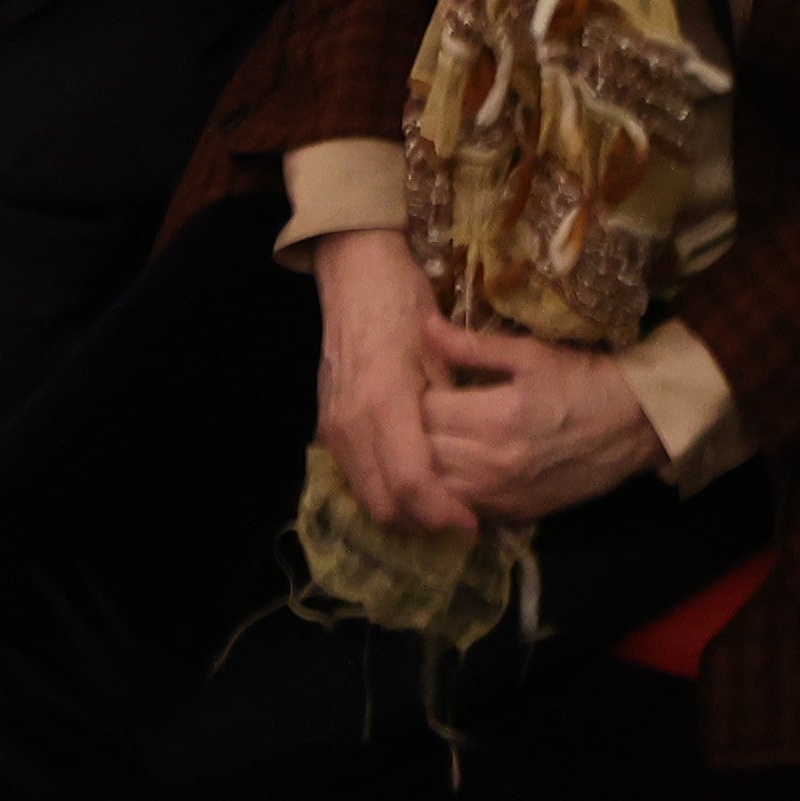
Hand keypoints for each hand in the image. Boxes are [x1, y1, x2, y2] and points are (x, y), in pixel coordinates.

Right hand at [310, 231, 462, 534]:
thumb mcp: (440, 354)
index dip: (443, 513)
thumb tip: (472, 462)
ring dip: (404, 512)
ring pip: (367, 496)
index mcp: (384, 404)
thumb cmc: (406, 305)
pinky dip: (384, 491)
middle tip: (460, 522)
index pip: (411, 484)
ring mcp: (334, 427)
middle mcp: (351, 424)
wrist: (355, 276)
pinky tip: (414, 483)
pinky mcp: (327, 425)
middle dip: (423, 523)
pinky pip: (356, 476)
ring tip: (442, 508)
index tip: (472, 524)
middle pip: (384, 504)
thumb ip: (450, 411)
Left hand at [417, 315, 659, 522]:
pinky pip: (459, 508)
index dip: (408, 395)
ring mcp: (500, 497)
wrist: (633, 426)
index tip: (408, 381)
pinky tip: (446, 468)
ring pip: (433, 487)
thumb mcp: (531, 353)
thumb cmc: (582, 380)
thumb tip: (425, 326)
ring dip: (421, 464)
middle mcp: (491, 465)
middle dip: (409, 430)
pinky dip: (445, 489)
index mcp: (494, 418)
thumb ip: (473, 346)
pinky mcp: (511, 516)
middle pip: (422, 452)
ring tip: (420, 439)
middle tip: (407, 410)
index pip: (423, 412)